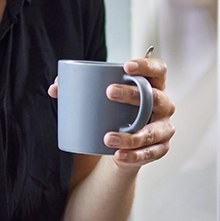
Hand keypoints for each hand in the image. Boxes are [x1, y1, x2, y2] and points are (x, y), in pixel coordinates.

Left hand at [47, 57, 175, 168]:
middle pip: (155, 98)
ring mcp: (164, 129)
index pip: (159, 70)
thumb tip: (55, 88)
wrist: (118, 147)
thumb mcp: (100, 101)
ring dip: (132, 135)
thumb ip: (77, 91)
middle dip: (133, 95)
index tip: (125, 67)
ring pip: (152, 131)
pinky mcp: (160, 149)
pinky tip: (117, 154)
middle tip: (109, 93)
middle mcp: (164, 106)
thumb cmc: (112, 115)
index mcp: (153, 86)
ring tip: (107, 137)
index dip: (147, 65)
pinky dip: (133, 155)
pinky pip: (149, 153)